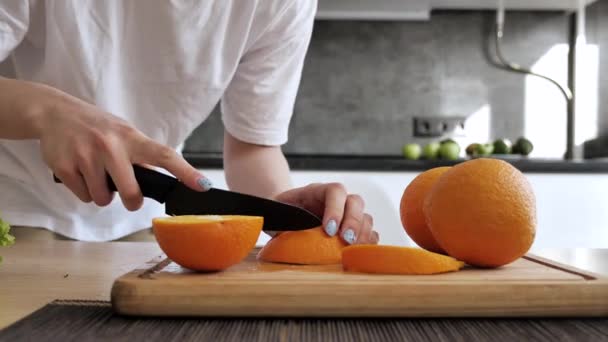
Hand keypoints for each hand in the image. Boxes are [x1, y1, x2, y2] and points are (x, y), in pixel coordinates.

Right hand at [39, 94, 210, 210]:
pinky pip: (82, 196)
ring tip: (96, 174)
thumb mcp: (123, 134)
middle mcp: (110, 145)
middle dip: (132, 201)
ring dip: (102, 194)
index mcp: (131, 138)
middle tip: (130, 197)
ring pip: (103, 198)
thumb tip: (163, 181)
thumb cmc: (97, 127)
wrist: (54, 113)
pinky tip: (80, 172)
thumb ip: (140, 155)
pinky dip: (83, 191)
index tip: (203, 185)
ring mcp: (86, 155)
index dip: (186, 172)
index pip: (164, 155)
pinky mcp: (64, 165)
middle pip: (131, 192)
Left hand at [274, 183, 378, 244]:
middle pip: (355, 202)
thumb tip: (277, 229)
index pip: (335, 191)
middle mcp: (337, 199)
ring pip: (365, 216)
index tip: (328, 230)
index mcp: (317, 191)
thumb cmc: (280, 213)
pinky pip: (368, 232)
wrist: (286, 214)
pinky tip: (359, 253)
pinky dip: (367, 242)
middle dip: (353, 222)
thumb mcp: (276, 212)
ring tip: (352, 249)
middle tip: (345, 241)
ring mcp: (347, 212)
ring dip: (363, 233)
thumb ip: (279, 218)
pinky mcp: (353, 228)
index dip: (335, 209)